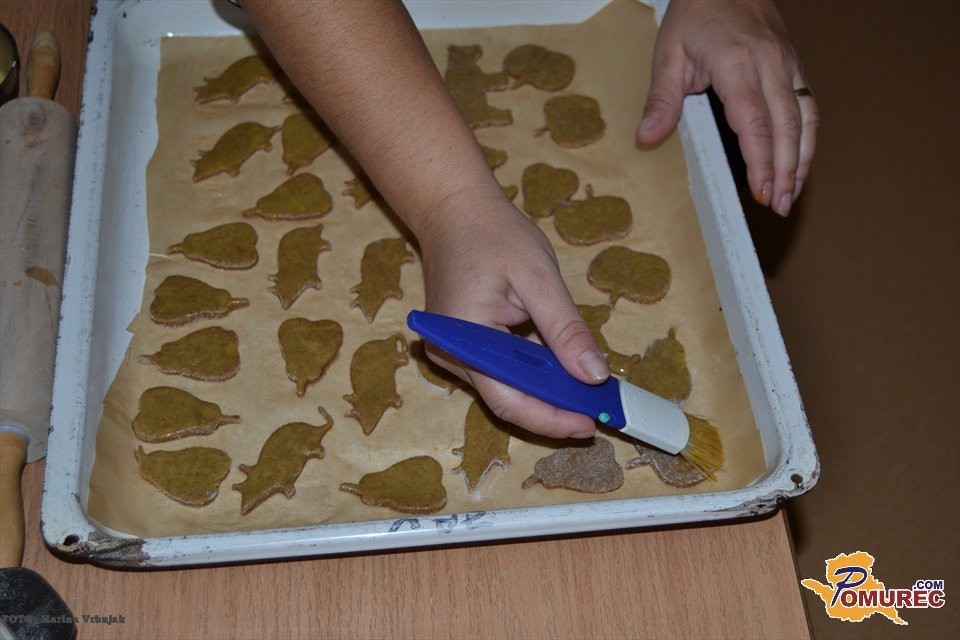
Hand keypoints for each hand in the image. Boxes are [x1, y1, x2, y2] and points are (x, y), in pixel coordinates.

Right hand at [417, 191, 608, 438]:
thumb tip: (594, 375)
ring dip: (545, 387)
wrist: (453, 208)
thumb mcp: (538, 276)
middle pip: (506, 398)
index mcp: (463, 336)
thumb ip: (565, 329)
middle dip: (553, 406)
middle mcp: (451, 353)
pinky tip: (560, 362)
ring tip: (585, 384)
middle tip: (596, 406)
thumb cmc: (493, 232)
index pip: (508, 398)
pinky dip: (532, 369)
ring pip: (505, 387)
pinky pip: (500, 369)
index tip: (589, 422)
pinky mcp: (463, 345)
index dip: (550, 417)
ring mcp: (454, 351)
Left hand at [636, 0, 818, 215]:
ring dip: (801, 159)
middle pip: (787, 126)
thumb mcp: (668, 53)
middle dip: (785, 170)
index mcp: (737, 63)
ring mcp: (788, 63)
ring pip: (806, 117)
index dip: (760, 160)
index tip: (760, 191)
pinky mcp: (795, 64)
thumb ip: (661, 99)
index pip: (754, 121)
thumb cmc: (695, 12)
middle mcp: (770, 64)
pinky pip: (809, 105)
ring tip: (792, 194)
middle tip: (779, 204)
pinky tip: (799, 163)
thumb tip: (647, 138)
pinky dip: (807, 138)